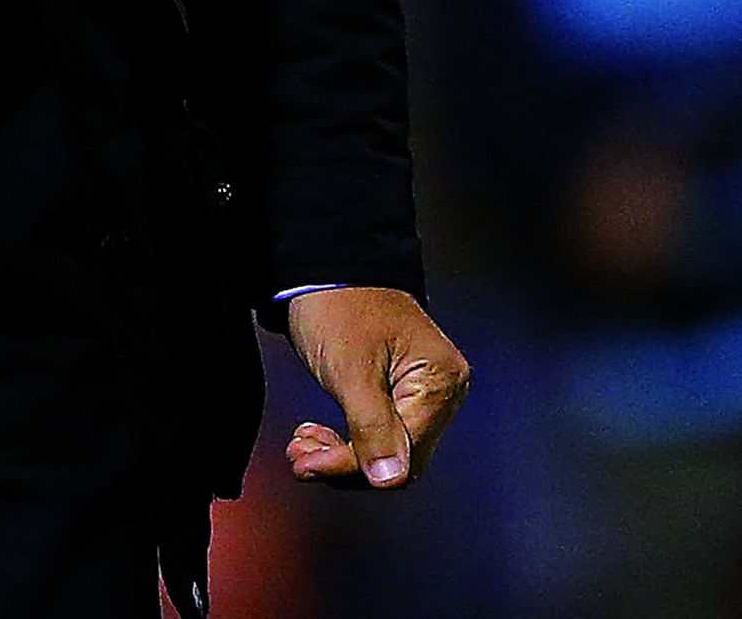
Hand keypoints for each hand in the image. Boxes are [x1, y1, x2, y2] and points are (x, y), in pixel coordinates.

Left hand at [282, 284, 469, 490]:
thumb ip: (372, 427)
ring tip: (303, 446)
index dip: (354, 467)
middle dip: (344, 464)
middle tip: (300, 457)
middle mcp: (441, 391)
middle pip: (398, 459)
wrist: (325, 262)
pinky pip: (379, 432)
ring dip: (341, 455)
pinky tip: (319, 436)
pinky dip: (347, 439)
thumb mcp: (351, 370)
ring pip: (386, 450)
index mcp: (440, 383)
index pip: (404, 455)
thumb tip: (391, 480)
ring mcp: (422, 391)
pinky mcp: (400, 390)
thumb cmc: (339, 304)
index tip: (310, 463)